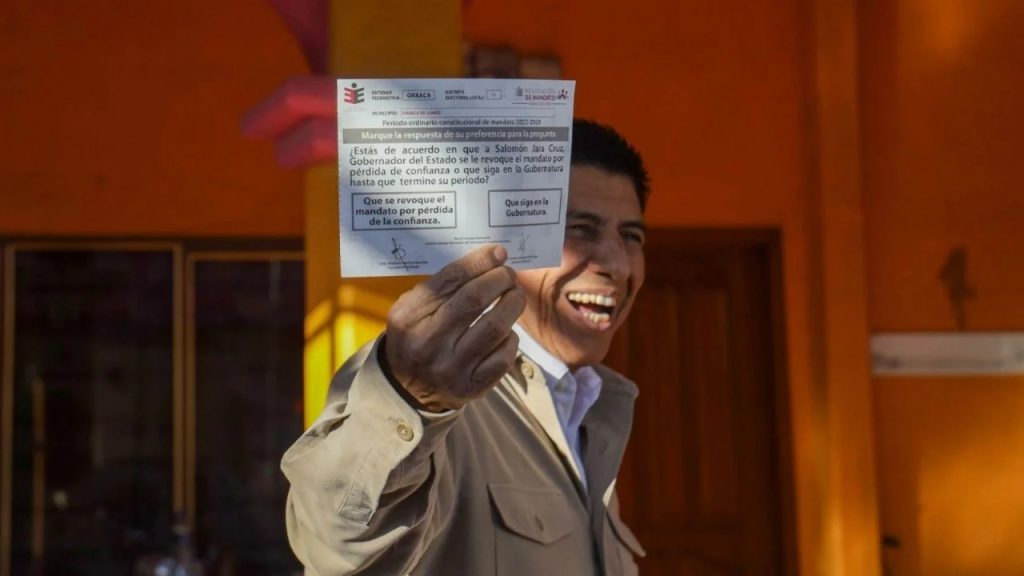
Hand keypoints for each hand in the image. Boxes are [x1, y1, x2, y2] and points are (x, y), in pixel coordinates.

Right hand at [384, 245, 525, 411]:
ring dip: (513, 304)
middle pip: (475, 299)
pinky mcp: (471, 387)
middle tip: (509, 275)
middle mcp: (428, 342)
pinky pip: (503, 357)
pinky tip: (507, 331)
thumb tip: (487, 260)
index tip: (498, 253)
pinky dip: (511, 338)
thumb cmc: (416, 337)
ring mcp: (451, 368)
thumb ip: (442, 287)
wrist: (407, 389)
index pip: (450, 280)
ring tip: (515, 296)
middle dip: (499, 280)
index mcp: (409, 317)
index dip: (479, 263)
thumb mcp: (412, 310)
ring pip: (495, 328)